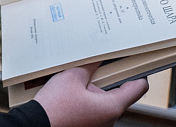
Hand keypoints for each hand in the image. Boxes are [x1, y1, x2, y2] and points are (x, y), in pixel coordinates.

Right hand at [33, 63, 148, 126]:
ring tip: (82, 76)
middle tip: (101, 62)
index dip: (139, 70)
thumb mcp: (73, 77)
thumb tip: (99, 55)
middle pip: (120, 92)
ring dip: (97, 86)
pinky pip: (94, 107)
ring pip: (105, 99)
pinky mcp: (87, 124)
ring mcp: (98, 124)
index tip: (136, 60)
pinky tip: (74, 89)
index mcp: (112, 107)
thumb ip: (91, 64)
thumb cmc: (54, 108)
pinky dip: (88, 96)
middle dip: (110, 75)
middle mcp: (109, 119)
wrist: (36, 124)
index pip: (139, 87)